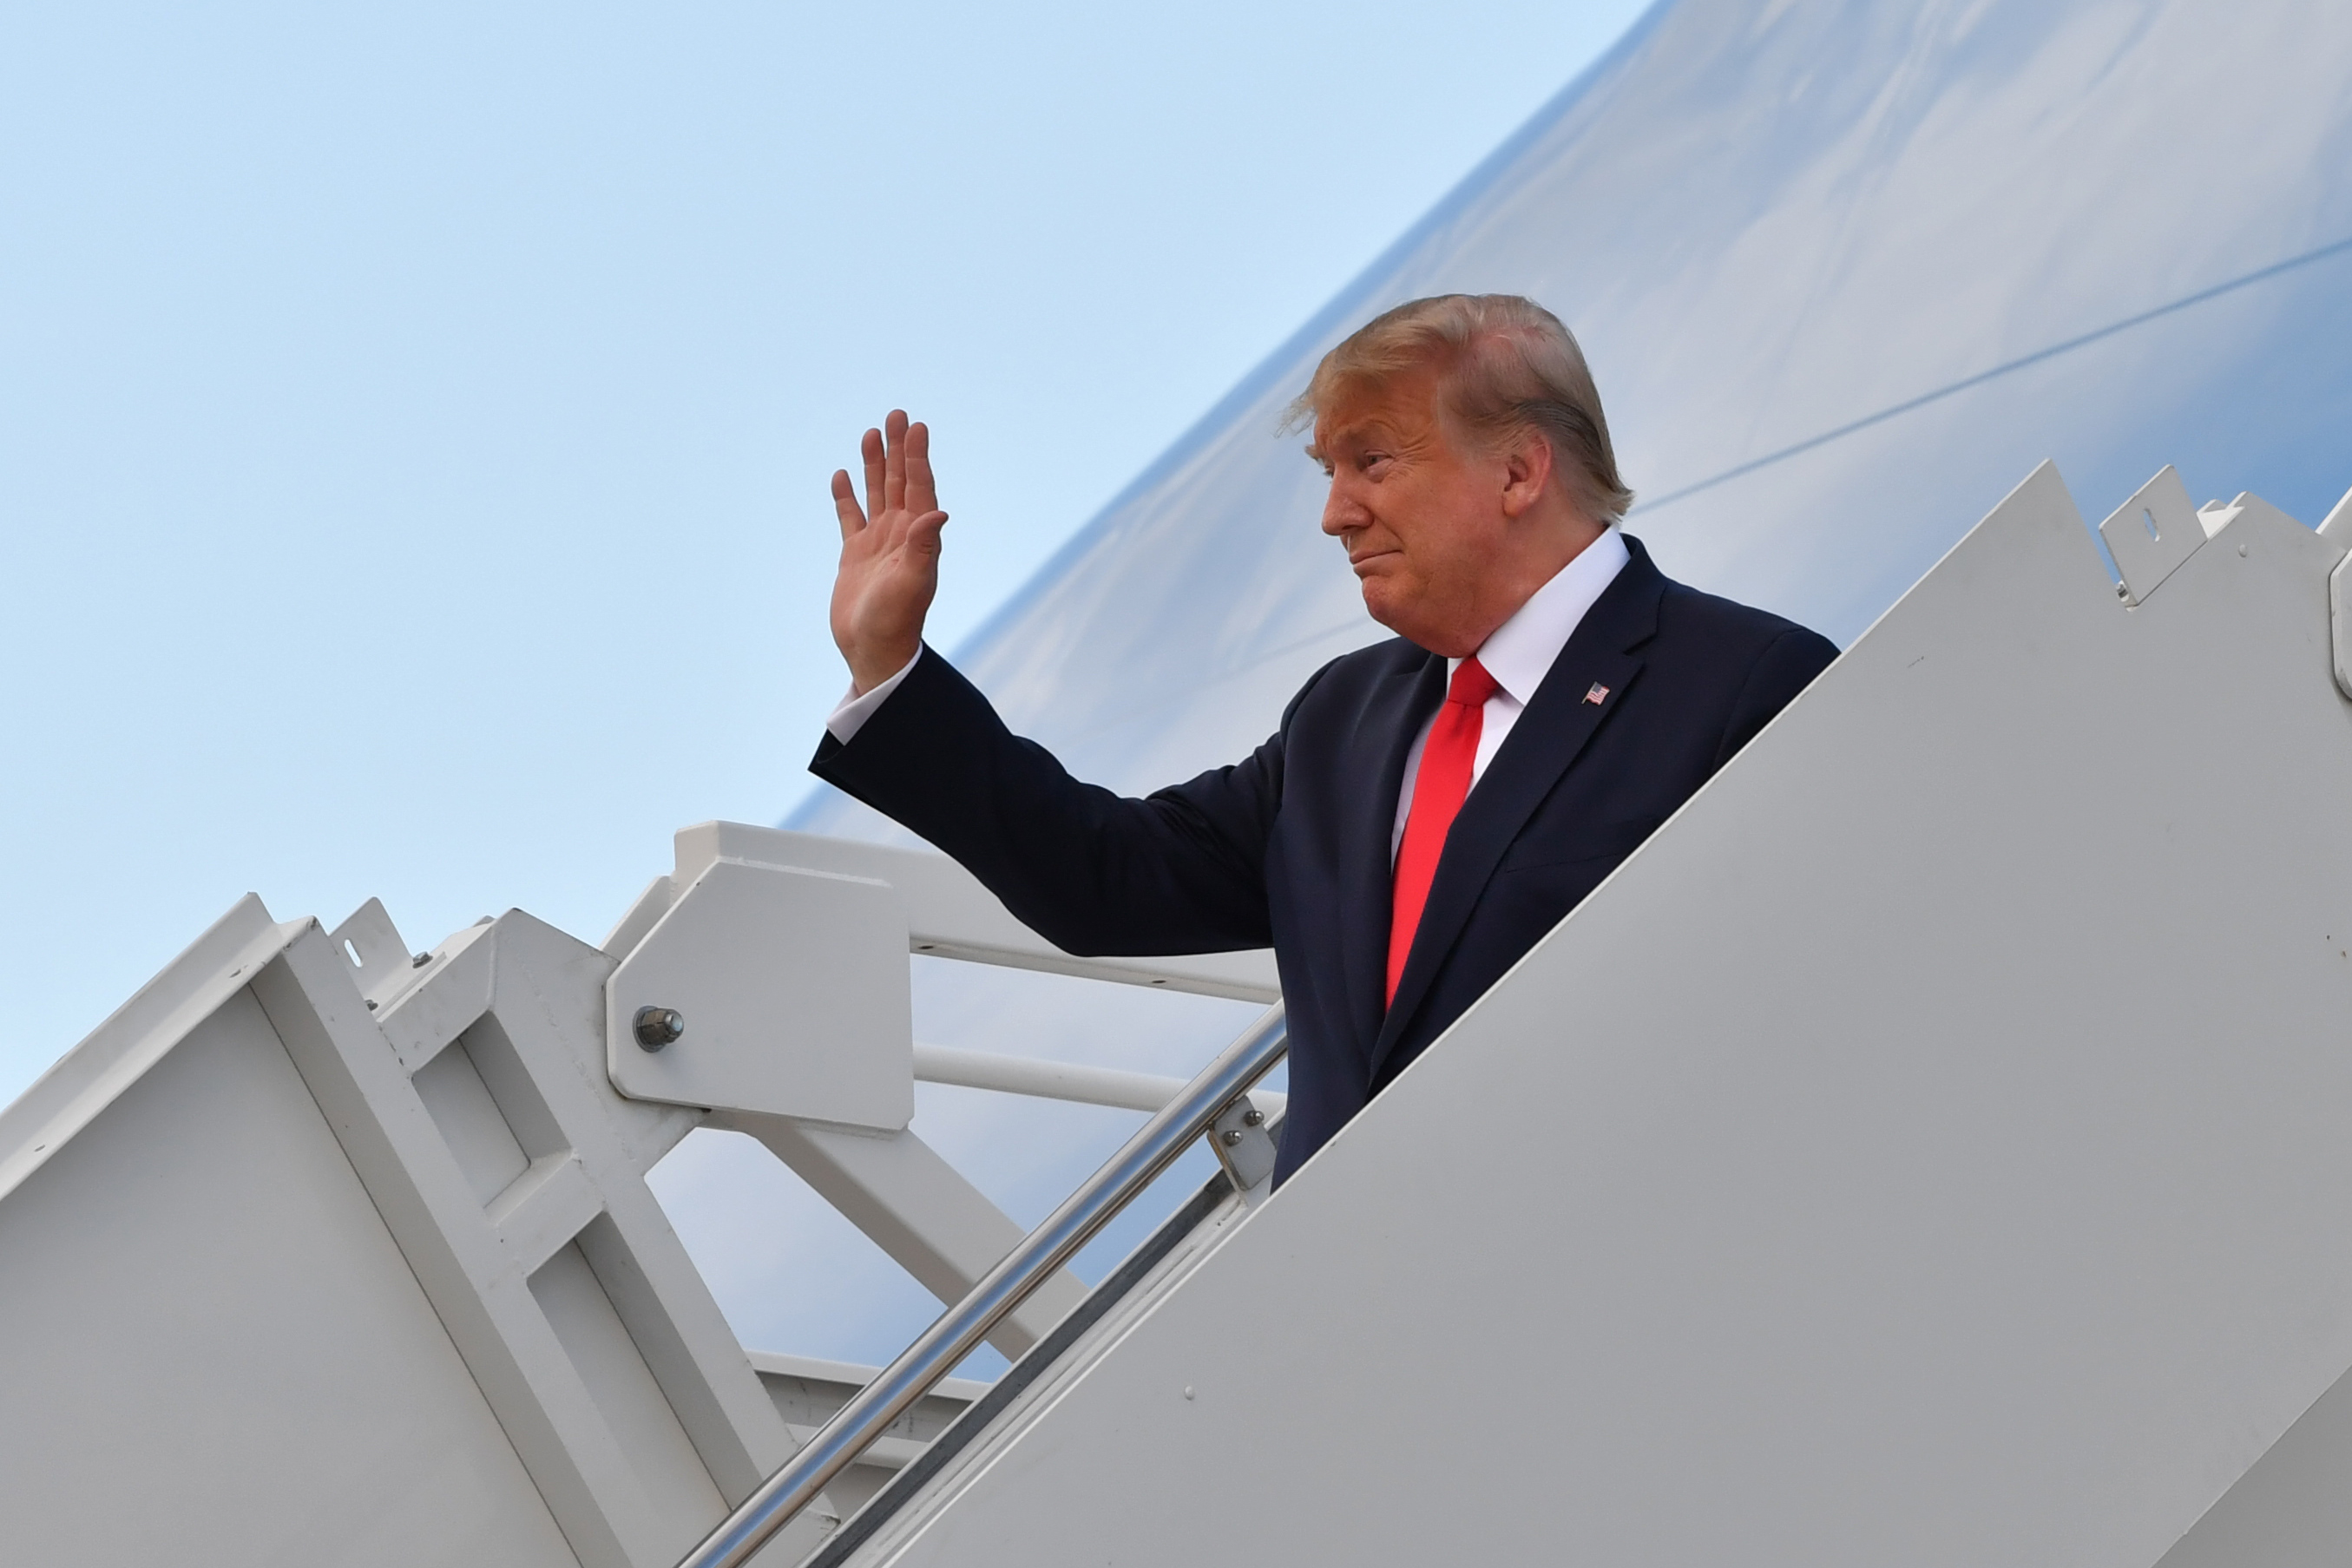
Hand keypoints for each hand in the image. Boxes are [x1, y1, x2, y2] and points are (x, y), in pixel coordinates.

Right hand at [830, 410, 947, 692]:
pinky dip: (846, 496)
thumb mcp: (913, 583)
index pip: (919, 488)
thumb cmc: (896, 621)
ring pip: (876, 493)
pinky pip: (850, 517)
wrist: (874, 650)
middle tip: (897, 414)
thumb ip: (924, 547)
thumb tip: (939, 512)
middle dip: (898, 449)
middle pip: (900, 482)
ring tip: (871, 433)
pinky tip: (841, 475)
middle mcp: (901, 535)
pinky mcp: (855, 555)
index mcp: (918, 538)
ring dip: (875, 464)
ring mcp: (878, 543)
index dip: (918, 457)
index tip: (916, 427)